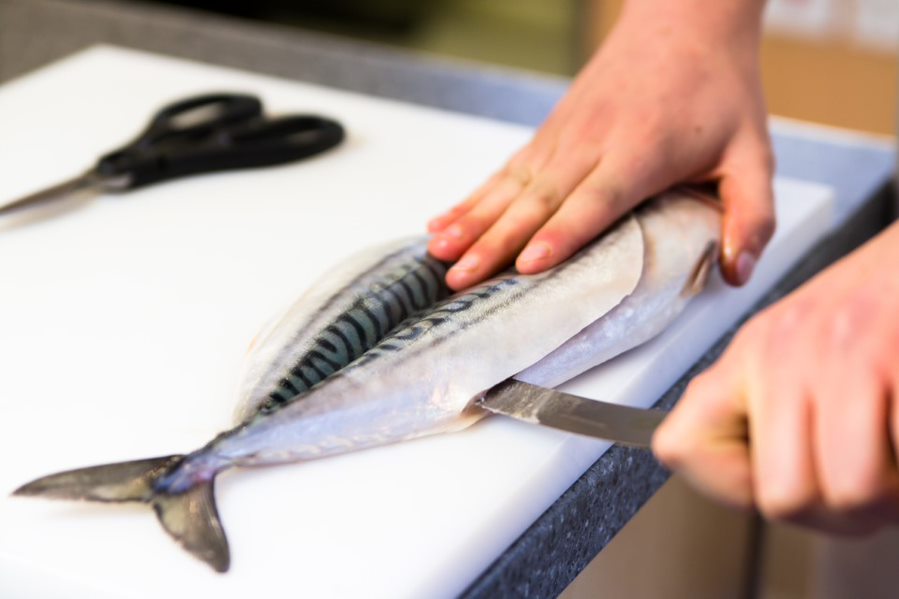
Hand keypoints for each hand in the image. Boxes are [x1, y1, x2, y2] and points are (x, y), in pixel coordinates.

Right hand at [427, 0, 773, 289]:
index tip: (527, 265)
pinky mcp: (549, 133)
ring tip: (439, 253)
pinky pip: (505, 171)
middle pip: (536, 201)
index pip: (594, 203)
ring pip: (509, 186)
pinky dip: (472, 197)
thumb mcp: (753, 154)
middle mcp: (592, 145)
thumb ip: (751, 216)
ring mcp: (563, 137)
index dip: (560, 235)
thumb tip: (737, 274)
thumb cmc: (718, 89)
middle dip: (495, 243)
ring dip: (471, 221)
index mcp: (641, 154)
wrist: (685, 20)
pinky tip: (444, 219)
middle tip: (461, 278)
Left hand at [653, 223, 898, 533]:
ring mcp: (844, 352)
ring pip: (850, 491)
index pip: (678, 448)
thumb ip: (757, 412)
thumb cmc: (873, 312)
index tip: (772, 479)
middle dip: (835, 514)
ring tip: (897, 463)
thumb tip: (750, 489)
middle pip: (782, 497)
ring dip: (889, 498)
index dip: (732, 487)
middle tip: (868, 489)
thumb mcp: (791, 349)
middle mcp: (782, 351)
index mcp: (747, 356)